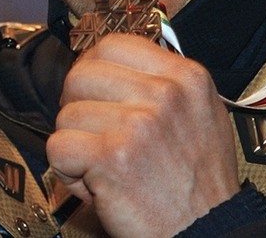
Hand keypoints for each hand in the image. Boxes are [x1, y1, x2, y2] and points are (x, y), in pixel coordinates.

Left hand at [47, 34, 239, 236]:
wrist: (207, 233)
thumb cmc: (199, 185)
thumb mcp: (199, 115)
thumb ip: (160, 83)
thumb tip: (110, 62)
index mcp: (186, 77)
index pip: (112, 45)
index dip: (92, 69)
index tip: (94, 91)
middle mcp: (165, 94)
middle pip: (80, 75)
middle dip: (77, 108)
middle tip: (98, 136)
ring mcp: (139, 123)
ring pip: (65, 115)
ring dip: (76, 145)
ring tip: (107, 166)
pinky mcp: (113, 156)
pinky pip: (58, 147)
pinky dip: (68, 172)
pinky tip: (98, 182)